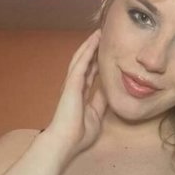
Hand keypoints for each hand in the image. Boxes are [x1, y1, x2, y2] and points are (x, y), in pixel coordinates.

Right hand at [44, 29, 107, 162]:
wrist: (65, 141)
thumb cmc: (79, 135)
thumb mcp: (96, 116)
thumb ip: (101, 103)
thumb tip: (109, 92)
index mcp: (80, 95)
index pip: (90, 75)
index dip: (97, 64)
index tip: (106, 54)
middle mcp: (75, 86)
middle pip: (85, 63)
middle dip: (93, 50)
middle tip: (102, 36)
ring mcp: (72, 83)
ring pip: (81, 58)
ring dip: (90, 45)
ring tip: (99, 33)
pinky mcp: (72, 83)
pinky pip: (81, 63)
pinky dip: (88, 50)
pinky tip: (94, 40)